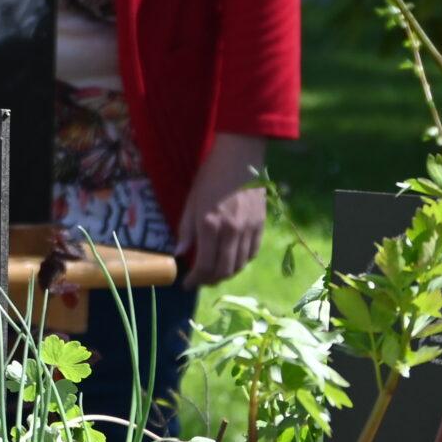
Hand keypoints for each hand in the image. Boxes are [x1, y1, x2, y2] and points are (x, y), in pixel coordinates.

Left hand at [175, 132, 267, 283]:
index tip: (186, 283)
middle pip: (224, 270)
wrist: (240, 158)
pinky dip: (241, 262)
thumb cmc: (210, 177)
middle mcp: (231, 231)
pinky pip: (252, 253)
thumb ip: (186, 230)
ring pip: (240, 264)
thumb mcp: (191, 202)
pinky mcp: (261, 225)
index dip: (195, 279)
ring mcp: (249, 229)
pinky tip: (231, 260)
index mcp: (210, 225)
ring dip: (226, 274)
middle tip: (199, 281)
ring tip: (213, 274)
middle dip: (210, 280)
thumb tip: (180, 253)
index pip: (204, 265)